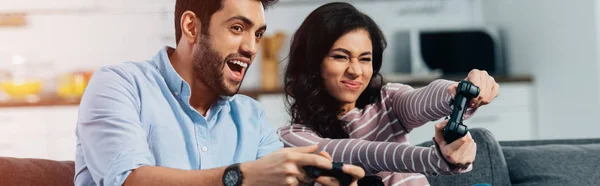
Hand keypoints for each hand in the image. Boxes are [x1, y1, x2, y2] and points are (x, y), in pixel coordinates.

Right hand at [241, 145, 363, 185]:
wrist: (253, 176)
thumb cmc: (268, 162)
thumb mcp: (284, 152)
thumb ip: (302, 150)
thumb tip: (316, 147)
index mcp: (292, 156)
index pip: (314, 159)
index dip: (325, 163)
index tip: (330, 164)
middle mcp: (292, 167)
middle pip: (313, 172)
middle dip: (313, 173)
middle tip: (307, 170)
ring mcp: (290, 179)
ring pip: (307, 181)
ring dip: (305, 179)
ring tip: (291, 174)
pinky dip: (298, 184)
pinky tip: (288, 180)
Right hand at [433, 120, 476, 167]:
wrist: (450, 163)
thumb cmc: (445, 150)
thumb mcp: (439, 140)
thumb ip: (439, 129)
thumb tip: (446, 121)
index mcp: (449, 152)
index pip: (463, 139)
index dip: (463, 134)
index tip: (461, 133)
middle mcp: (457, 157)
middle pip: (468, 139)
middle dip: (466, 135)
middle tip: (462, 136)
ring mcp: (465, 159)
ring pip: (471, 142)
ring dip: (468, 140)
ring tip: (462, 141)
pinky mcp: (471, 159)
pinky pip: (474, 147)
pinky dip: (470, 145)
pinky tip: (465, 147)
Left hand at [447, 69, 498, 107]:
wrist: (469, 89)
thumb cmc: (463, 88)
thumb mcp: (454, 88)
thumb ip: (451, 91)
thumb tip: (454, 95)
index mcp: (474, 73)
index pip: (476, 85)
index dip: (472, 95)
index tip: (469, 101)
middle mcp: (484, 74)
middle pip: (482, 92)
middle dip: (476, 100)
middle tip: (471, 104)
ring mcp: (491, 80)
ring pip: (487, 95)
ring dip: (480, 102)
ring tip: (475, 102)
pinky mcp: (495, 86)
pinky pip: (494, 95)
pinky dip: (487, 100)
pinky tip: (482, 100)